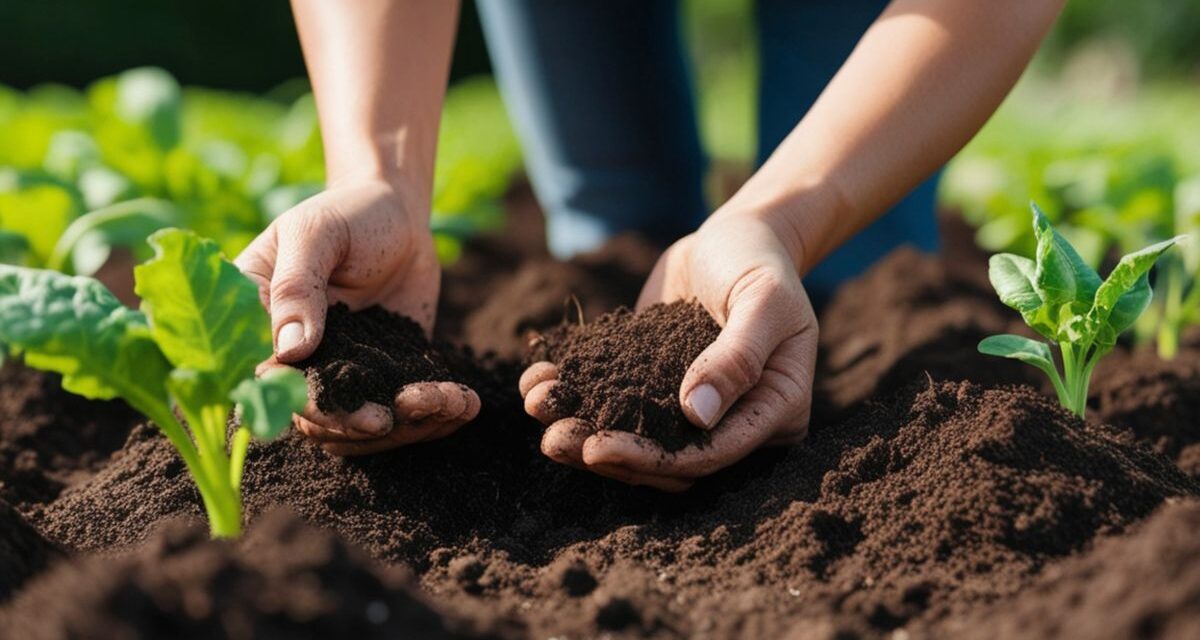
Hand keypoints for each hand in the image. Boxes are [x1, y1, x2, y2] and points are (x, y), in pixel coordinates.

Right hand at [236, 178, 478, 453]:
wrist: (397, 214)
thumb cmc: (348, 214)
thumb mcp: (317, 235)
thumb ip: (298, 286)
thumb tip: (290, 352)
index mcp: (258, 326)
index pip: (272, 383)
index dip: (313, 408)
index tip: (364, 413)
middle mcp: (293, 360)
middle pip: (316, 419)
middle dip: (366, 426)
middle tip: (414, 410)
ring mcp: (339, 371)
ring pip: (359, 428)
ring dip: (406, 427)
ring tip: (451, 403)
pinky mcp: (381, 375)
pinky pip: (398, 411)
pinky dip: (432, 415)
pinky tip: (463, 404)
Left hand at [521, 215, 816, 490]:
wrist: (739, 235)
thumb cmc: (762, 264)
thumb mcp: (762, 301)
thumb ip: (736, 356)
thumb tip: (696, 414)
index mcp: (773, 414)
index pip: (711, 455)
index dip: (653, 459)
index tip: (598, 447)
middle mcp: (732, 421)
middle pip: (666, 460)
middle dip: (606, 454)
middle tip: (554, 441)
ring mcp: (689, 406)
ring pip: (634, 437)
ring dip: (580, 430)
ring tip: (537, 408)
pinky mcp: (654, 382)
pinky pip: (615, 400)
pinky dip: (574, 394)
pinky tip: (536, 380)